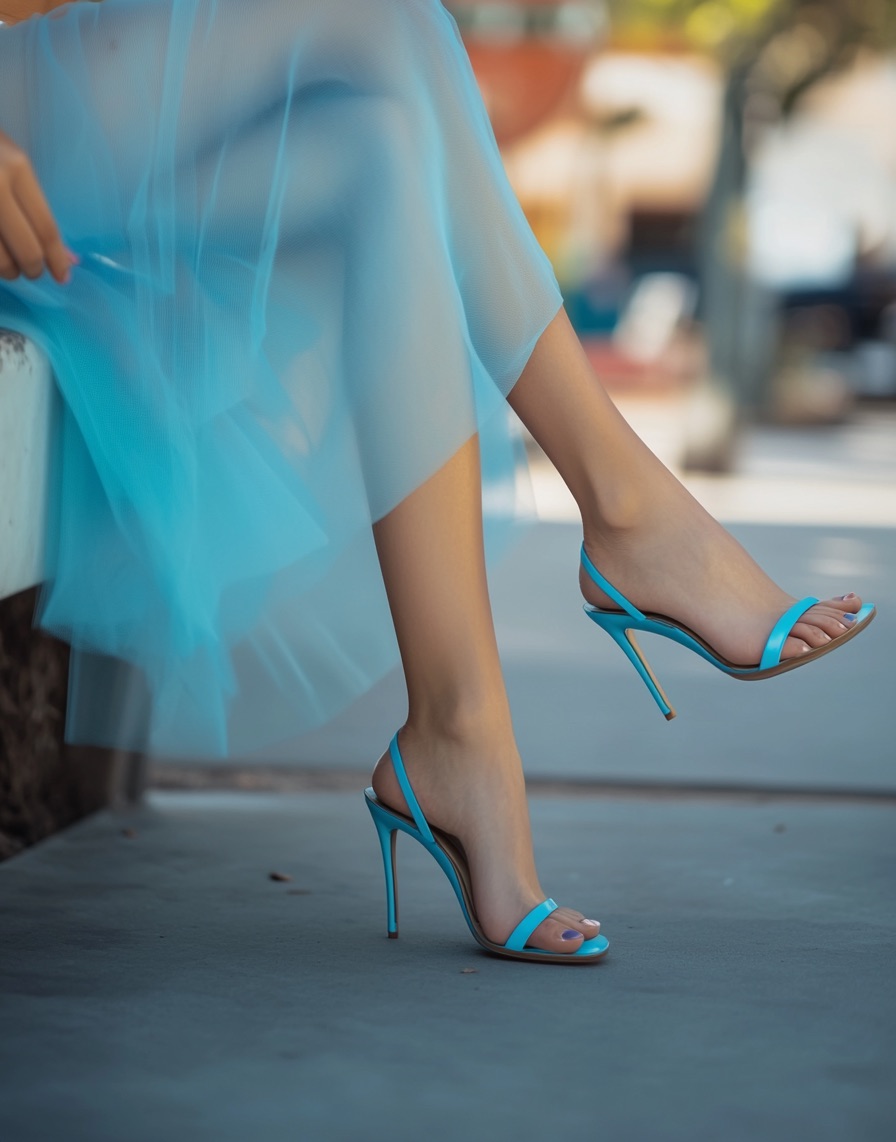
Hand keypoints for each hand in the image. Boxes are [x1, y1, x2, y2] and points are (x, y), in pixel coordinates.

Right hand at [0, 129, 74, 284]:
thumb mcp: (10, 163)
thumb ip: (34, 208)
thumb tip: (67, 257)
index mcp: (16, 168)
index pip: (46, 228)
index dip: (57, 260)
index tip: (63, 276)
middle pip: (27, 251)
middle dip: (33, 269)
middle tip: (32, 272)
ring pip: (0, 260)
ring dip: (7, 271)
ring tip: (8, 266)